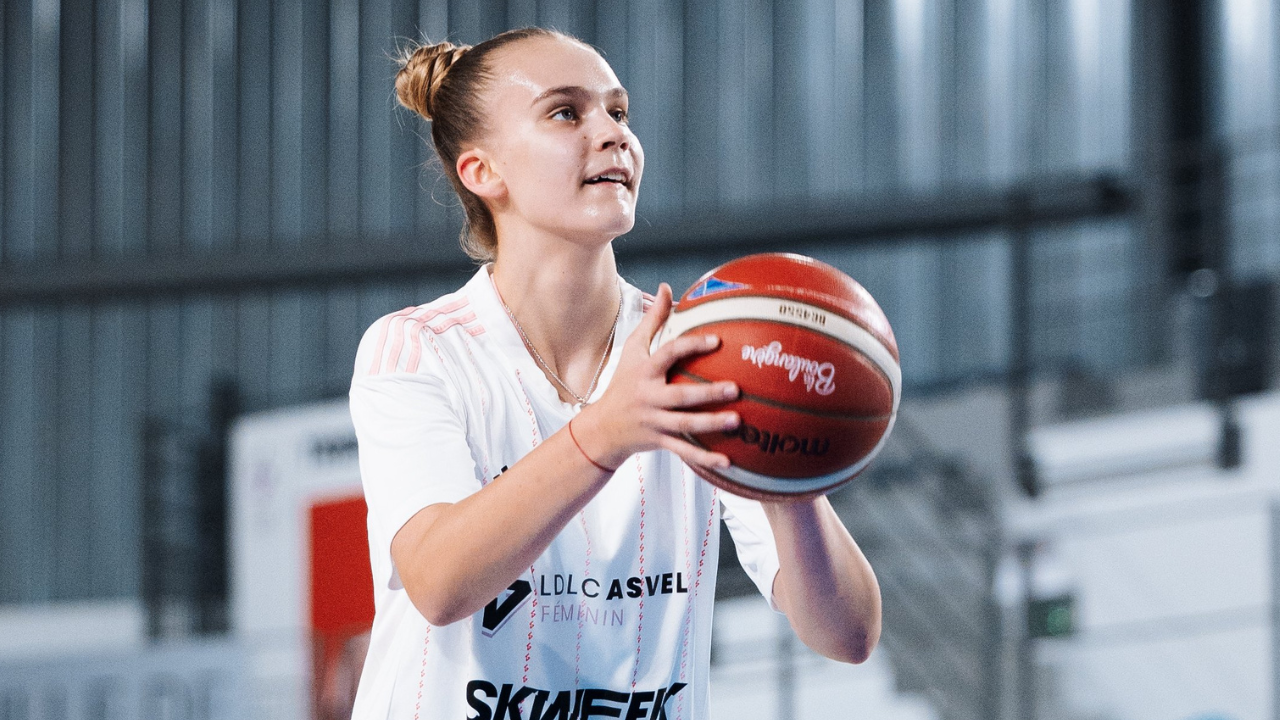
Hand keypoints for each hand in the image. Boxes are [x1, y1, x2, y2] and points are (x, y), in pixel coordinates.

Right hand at [573, 283, 740, 469]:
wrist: (602, 429)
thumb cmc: (623, 383)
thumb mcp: (632, 350)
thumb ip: (653, 320)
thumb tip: (668, 287)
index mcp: (645, 372)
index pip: (668, 355)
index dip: (691, 346)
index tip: (717, 340)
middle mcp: (649, 398)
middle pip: (680, 396)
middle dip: (707, 394)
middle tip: (735, 388)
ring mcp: (654, 422)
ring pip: (685, 426)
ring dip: (711, 425)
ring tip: (737, 421)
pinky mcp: (660, 442)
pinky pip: (685, 452)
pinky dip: (706, 459)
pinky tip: (728, 461)